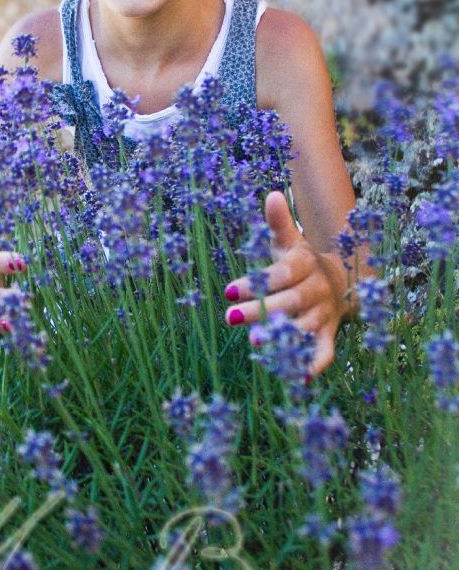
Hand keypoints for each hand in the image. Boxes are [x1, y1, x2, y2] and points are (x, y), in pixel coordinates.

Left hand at [224, 191, 349, 378]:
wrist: (341, 282)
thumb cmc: (301, 261)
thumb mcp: (289, 241)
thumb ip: (279, 223)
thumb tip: (272, 194)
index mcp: (305, 264)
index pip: (282, 273)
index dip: (257, 282)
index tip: (229, 291)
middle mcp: (317, 290)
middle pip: (291, 301)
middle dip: (262, 310)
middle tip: (232, 318)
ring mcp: (324, 314)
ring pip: (305, 327)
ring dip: (283, 337)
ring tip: (257, 344)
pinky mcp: (328, 335)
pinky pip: (325, 351)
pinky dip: (314, 363)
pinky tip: (297, 375)